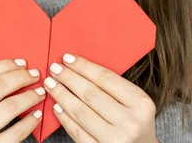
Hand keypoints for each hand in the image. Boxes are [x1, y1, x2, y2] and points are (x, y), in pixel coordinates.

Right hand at [0, 58, 45, 142]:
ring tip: (40, 92)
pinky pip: (16, 131)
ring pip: (8, 106)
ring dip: (29, 96)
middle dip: (20, 77)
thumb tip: (13, 69)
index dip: (4, 65)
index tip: (21, 63)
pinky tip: (37, 114)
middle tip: (35, 75)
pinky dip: (30, 120)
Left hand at [43, 53, 158, 142]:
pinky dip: (64, 117)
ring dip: (61, 95)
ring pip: (80, 112)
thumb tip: (77, 68)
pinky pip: (77, 131)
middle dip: (68, 78)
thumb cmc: (136, 123)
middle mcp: (130, 122)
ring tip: (50, 84)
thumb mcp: (135, 103)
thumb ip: (113, 88)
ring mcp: (115, 140)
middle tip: (55, 68)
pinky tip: (56, 106)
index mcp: (141, 104)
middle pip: (90, 93)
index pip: (105, 78)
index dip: (83, 66)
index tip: (67, 58)